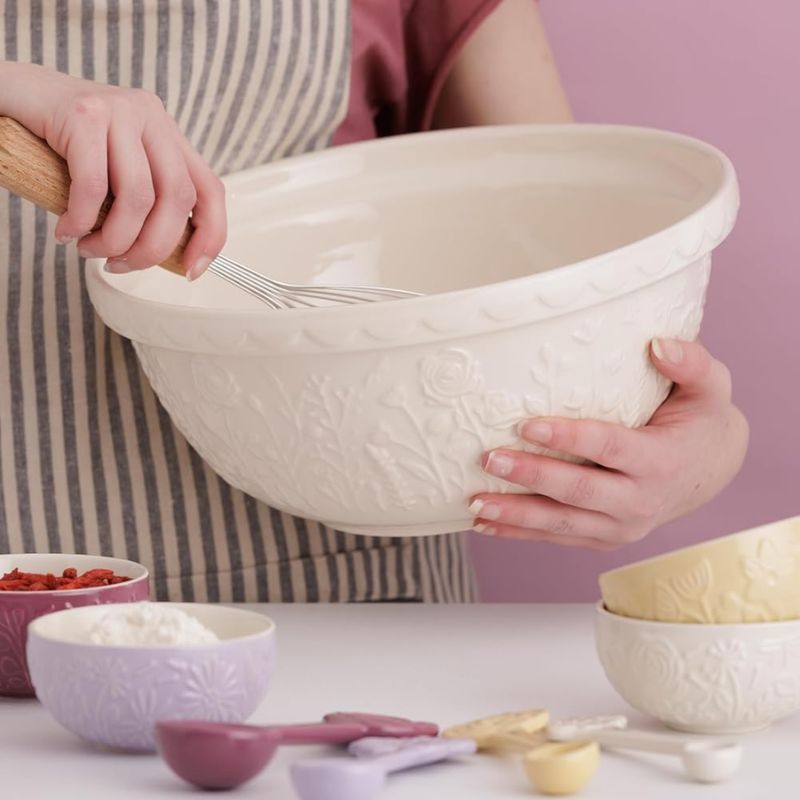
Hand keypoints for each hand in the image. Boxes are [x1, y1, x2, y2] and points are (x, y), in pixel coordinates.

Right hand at [2, 62, 224, 276]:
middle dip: (151, 248)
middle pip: (177, 199)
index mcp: (166, 134)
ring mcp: (120, 110)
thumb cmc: (59, 146)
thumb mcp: (114, 174)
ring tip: (89, 249)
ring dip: (113, 239)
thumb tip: (168, 257)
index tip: (191, 271)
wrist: (5, 96)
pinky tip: (66, 232)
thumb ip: (144, 203)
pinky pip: (94, 186)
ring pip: (139, 197)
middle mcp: (151, 117)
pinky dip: (81, 220)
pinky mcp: (84, 113)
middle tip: (121, 265)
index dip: (210, 236)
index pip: (210, 190)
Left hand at [469, 339, 748, 549]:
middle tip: (488, 459)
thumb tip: (658, 344)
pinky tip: (483, 525)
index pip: (608, 448)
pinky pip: (557, 537)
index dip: (568, 438)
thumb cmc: (699, 419)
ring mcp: (621, 527)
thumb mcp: (710, 386)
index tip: (526, 424)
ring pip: (561, 524)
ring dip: (515, 515)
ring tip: (474, 504)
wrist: (708, 471)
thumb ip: (692, 362)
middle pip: (578, 491)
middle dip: (531, 477)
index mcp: (661, 462)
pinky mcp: (603, 538)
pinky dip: (519, 533)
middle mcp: (641, 502)